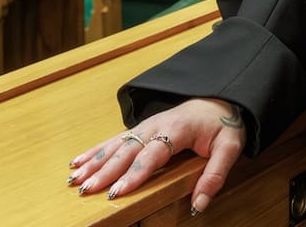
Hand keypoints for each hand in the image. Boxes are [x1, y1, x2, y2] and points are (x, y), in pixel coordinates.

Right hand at [66, 97, 245, 214]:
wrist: (221, 100)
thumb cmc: (223, 125)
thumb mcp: (230, 148)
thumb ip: (215, 175)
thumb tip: (198, 205)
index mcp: (177, 129)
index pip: (152, 154)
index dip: (134, 173)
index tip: (118, 191)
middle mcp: (156, 125)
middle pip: (127, 150)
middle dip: (106, 171)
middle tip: (87, 190)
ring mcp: (146, 125)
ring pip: (115, 144)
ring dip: (94, 162)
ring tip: (75, 179)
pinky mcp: (141, 128)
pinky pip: (114, 139)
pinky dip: (95, 151)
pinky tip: (77, 162)